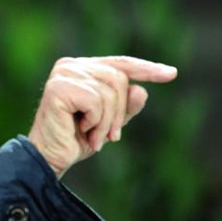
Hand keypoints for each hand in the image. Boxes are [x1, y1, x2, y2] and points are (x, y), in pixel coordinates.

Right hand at [28, 56, 176, 178]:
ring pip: (110, 92)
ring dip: (107, 122)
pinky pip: (96, 102)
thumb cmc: (75, 139)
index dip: (146, 69)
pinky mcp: (58, 88)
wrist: (49, 157)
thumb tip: (141, 90)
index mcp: (82, 68)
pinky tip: (81, 130)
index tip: (172, 74)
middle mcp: (71, 65)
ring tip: (93, 135)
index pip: (120, 64)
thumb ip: (126, 107)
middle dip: (120, 112)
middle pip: (119, 78)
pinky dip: (95, 122)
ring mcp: (63, 74)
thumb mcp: (109, 123)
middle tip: (111, 136)